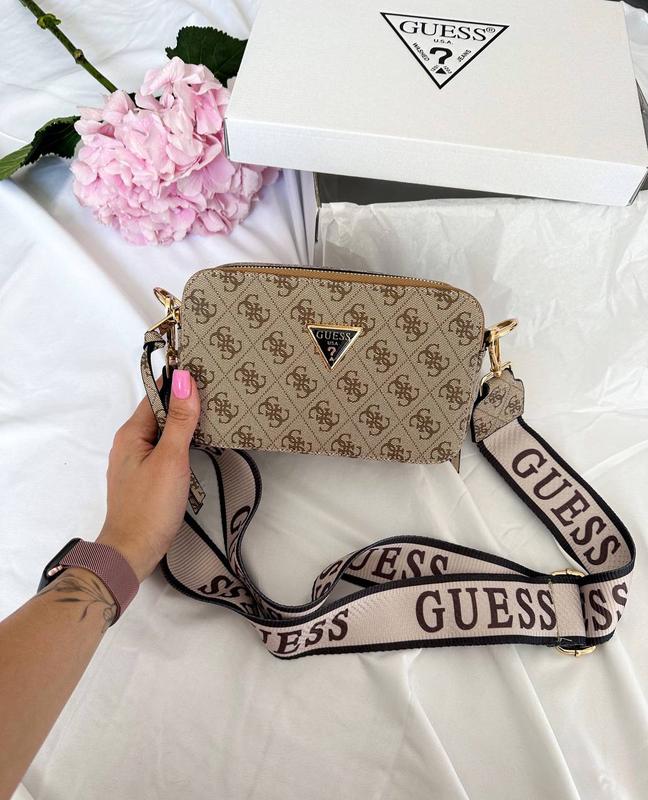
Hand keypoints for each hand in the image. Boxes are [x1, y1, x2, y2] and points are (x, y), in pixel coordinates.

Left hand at [96, 370, 199, 581]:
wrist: (133, 552)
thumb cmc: (150, 505)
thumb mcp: (171, 459)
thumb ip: (179, 420)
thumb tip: (185, 379)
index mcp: (130, 433)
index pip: (156, 396)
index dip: (179, 383)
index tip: (207, 370)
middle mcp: (129, 444)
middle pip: (160, 414)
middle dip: (186, 404)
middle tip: (220, 392)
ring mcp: (136, 463)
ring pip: (163, 434)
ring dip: (185, 426)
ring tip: (216, 416)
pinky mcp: (145, 480)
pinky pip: (164, 451)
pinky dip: (182, 446)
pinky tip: (200, 448)